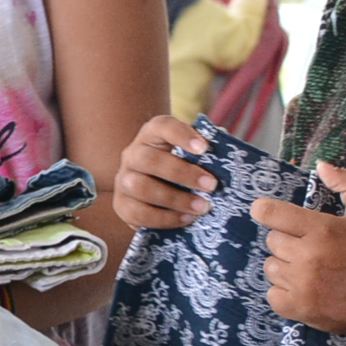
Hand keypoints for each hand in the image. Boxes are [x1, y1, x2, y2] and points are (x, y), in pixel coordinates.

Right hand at [114, 115, 215, 229]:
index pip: (162, 126)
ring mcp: (123, 180)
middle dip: (182, 173)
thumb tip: (224, 144)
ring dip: (175, 199)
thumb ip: (207, 151)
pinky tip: (186, 219)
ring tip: (202, 207)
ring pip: (140, 187)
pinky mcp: (122, 205)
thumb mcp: (192, 156)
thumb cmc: (181, 170)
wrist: (155, 195)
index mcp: (152, 135)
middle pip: (149, 159)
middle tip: (211, 185)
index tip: (204, 148)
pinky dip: (165, 218)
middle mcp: (133, 155)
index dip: (182, 135)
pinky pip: (138, 213)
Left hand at [248, 163, 345, 333]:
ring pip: (270, 267)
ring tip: (310, 270)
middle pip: (271, 241)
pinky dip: (284, 293)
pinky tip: (305, 289)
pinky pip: (272, 294)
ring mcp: (302, 284)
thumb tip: (322, 165)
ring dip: (285, 268)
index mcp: (322, 229)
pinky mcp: (299, 307)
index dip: (265, 211)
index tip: (268, 213)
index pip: (270, 213)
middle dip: (288, 243)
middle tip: (311, 250)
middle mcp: (308, 255)